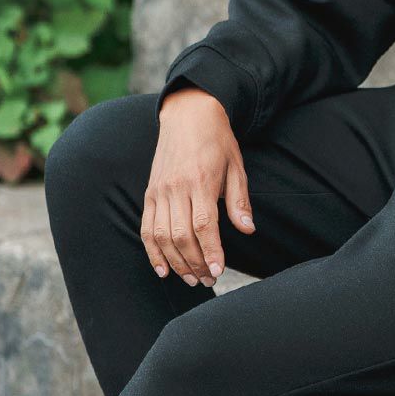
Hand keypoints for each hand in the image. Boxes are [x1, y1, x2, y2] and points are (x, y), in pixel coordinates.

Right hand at [144, 87, 254, 285]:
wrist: (187, 115)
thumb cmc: (217, 141)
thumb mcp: (236, 166)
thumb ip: (239, 201)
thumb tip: (248, 229)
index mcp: (200, 181)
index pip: (203, 224)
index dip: (210, 251)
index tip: (218, 271)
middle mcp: (176, 188)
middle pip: (181, 235)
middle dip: (195, 263)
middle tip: (209, 280)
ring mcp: (159, 191)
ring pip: (162, 236)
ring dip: (176, 262)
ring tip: (191, 279)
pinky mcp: (150, 193)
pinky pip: (146, 228)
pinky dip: (152, 251)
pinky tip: (162, 269)